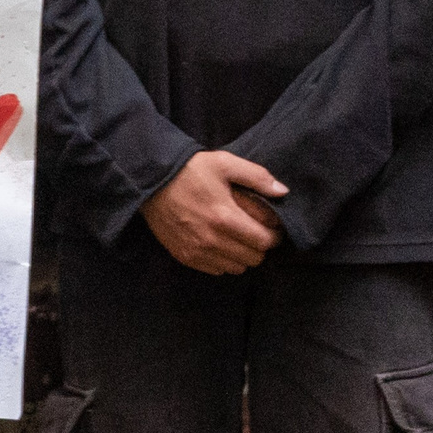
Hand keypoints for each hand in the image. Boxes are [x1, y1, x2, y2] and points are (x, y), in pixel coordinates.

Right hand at [141, 150, 287, 274]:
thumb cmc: (189, 170)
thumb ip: (256, 176)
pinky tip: (219, 244)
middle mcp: (212, 239)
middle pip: (253, 258)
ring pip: (236, 268)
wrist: (149, 180)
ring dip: (241, 255)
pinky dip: (223, 261)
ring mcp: (197, 250)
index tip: (271, 228)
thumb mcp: (223, 163)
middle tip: (254, 232)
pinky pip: (216, 270)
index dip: (274, 236)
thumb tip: (283, 192)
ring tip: (237, 239)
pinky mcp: (184, 256)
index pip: (264, 241)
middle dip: (259, 246)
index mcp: (225, 217)